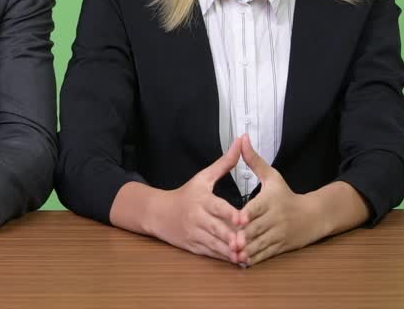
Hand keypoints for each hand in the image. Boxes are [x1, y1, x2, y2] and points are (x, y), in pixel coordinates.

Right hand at [146, 136, 243, 262]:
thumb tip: (240, 142)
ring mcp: (194, 234)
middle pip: (216, 229)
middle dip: (230, 236)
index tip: (242, 219)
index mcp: (201, 200)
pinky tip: (237, 261)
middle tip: (246, 242)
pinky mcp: (194, 247)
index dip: (229, 213)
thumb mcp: (203, 177)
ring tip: (245, 255)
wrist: (158, 214)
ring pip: (214, 244)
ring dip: (229, 251)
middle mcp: (197, 218)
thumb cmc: (186, 194)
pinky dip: (223, 258)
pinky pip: (210, 254)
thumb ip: (224, 163)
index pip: (216, 207)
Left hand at [234, 135, 325, 265]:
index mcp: (272, 200)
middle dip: (244, 235)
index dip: (248, 213)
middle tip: (229, 240)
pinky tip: (243, 261)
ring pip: (261, 243)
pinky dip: (255, 258)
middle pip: (258, 227)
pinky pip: (266, 254)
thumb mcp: (272, 176)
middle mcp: (276, 218)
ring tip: (233, 254)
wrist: (312, 216)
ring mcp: (279, 234)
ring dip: (248, 249)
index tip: (237, 218)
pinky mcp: (280, 247)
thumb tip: (242, 139)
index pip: (259, 207)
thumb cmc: (286, 194)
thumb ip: (254, 160)